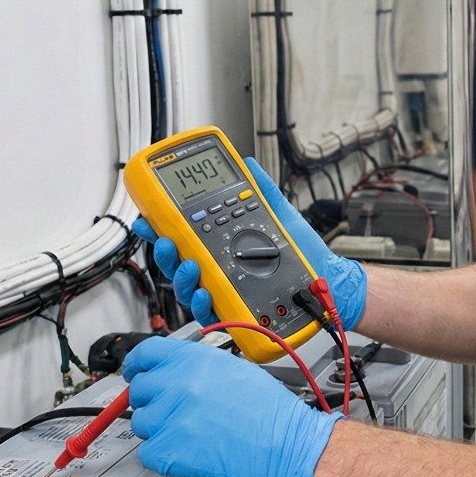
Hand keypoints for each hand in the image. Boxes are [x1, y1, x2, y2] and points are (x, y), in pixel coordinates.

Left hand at [122, 337, 342, 476]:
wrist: (288, 447)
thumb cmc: (271, 414)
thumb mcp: (235, 370)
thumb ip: (198, 368)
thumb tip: (173, 372)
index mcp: (194, 360)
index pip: (145, 354)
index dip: (137, 365)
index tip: (135, 373)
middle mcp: (179, 384)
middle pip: (139, 391)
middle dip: (154, 402)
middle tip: (177, 414)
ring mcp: (170, 418)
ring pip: (143, 423)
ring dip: (160, 430)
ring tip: (193, 436)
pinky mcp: (167, 452)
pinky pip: (148, 453)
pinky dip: (164, 457)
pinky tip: (191, 453)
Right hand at [132, 157, 367, 327]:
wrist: (326, 280)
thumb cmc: (302, 252)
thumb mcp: (279, 215)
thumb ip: (260, 190)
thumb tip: (247, 163)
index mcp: (222, 244)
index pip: (184, 235)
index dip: (162, 227)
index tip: (149, 216)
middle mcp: (218, 269)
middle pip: (178, 263)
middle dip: (164, 253)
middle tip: (165, 241)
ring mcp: (225, 291)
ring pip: (188, 289)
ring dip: (182, 277)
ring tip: (190, 265)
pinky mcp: (236, 312)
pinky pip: (210, 312)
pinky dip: (204, 304)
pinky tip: (206, 292)